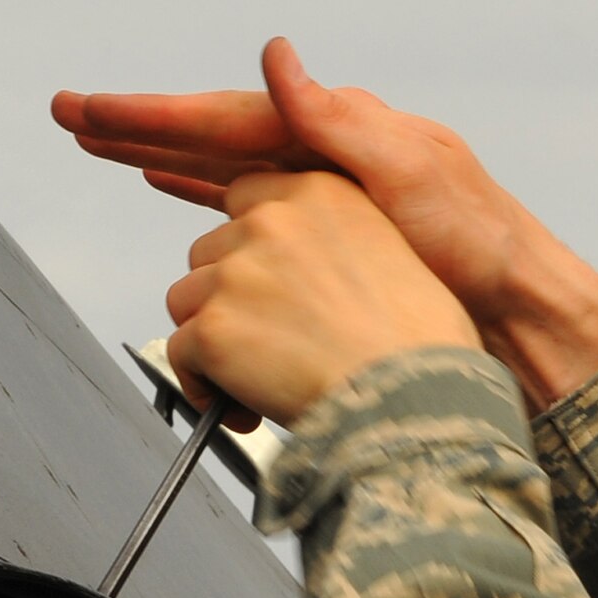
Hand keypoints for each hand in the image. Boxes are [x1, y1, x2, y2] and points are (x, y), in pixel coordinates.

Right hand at [53, 40, 597, 408]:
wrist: (520, 314)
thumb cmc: (480, 248)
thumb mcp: (411, 172)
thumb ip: (338, 121)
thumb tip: (278, 57)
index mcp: (334, 133)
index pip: (222, 118)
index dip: (148, 117)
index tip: (87, 112)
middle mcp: (320, 158)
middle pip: (209, 134)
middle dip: (137, 126)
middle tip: (69, 114)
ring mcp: (321, 200)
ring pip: (219, 168)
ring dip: (159, 156)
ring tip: (105, 146)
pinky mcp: (326, 242)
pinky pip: (245, 208)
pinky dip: (202, 193)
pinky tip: (174, 189)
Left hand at [164, 171, 479, 426]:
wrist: (413, 399)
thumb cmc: (417, 347)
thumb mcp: (392, 255)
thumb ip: (332, 243)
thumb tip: (293, 273)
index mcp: (321, 192)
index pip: (248, 197)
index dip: (249, 249)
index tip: (259, 284)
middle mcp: (274, 220)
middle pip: (210, 252)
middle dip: (228, 299)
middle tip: (265, 344)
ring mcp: (238, 272)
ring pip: (188, 301)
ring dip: (212, 340)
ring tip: (253, 378)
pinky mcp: (215, 326)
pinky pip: (179, 354)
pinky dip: (201, 386)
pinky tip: (240, 405)